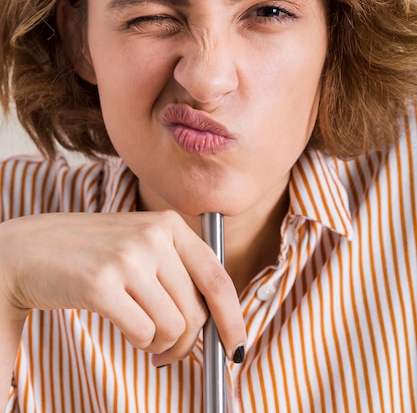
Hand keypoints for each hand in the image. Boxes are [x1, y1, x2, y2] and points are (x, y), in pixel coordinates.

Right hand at [0, 210, 245, 366]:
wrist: (31, 249)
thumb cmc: (92, 252)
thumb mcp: (141, 244)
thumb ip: (178, 269)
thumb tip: (216, 317)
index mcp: (169, 224)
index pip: (217, 276)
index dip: (233, 317)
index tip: (235, 346)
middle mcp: (153, 236)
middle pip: (196, 311)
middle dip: (186, 342)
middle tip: (167, 350)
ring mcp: (128, 258)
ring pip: (173, 327)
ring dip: (161, 344)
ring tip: (143, 336)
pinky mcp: (102, 284)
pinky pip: (144, 334)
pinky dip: (139, 341)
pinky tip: (124, 328)